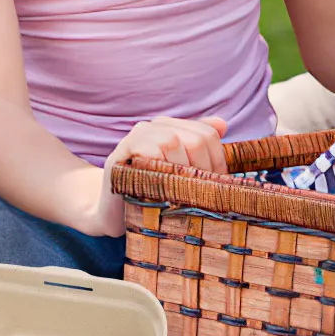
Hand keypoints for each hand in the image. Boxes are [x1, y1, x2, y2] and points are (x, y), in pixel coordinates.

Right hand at [88, 116, 228, 237]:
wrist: (111, 211)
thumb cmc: (151, 192)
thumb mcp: (179, 172)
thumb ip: (199, 149)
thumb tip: (222, 124)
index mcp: (171, 127)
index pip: (207, 135)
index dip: (217, 163)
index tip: (214, 187)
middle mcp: (154, 126)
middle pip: (195, 139)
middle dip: (203, 171)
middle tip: (198, 196)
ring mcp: (135, 137)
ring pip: (172, 142)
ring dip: (181, 174)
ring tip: (179, 195)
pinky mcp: (120, 152)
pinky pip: (148, 152)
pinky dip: (159, 173)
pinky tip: (160, 190)